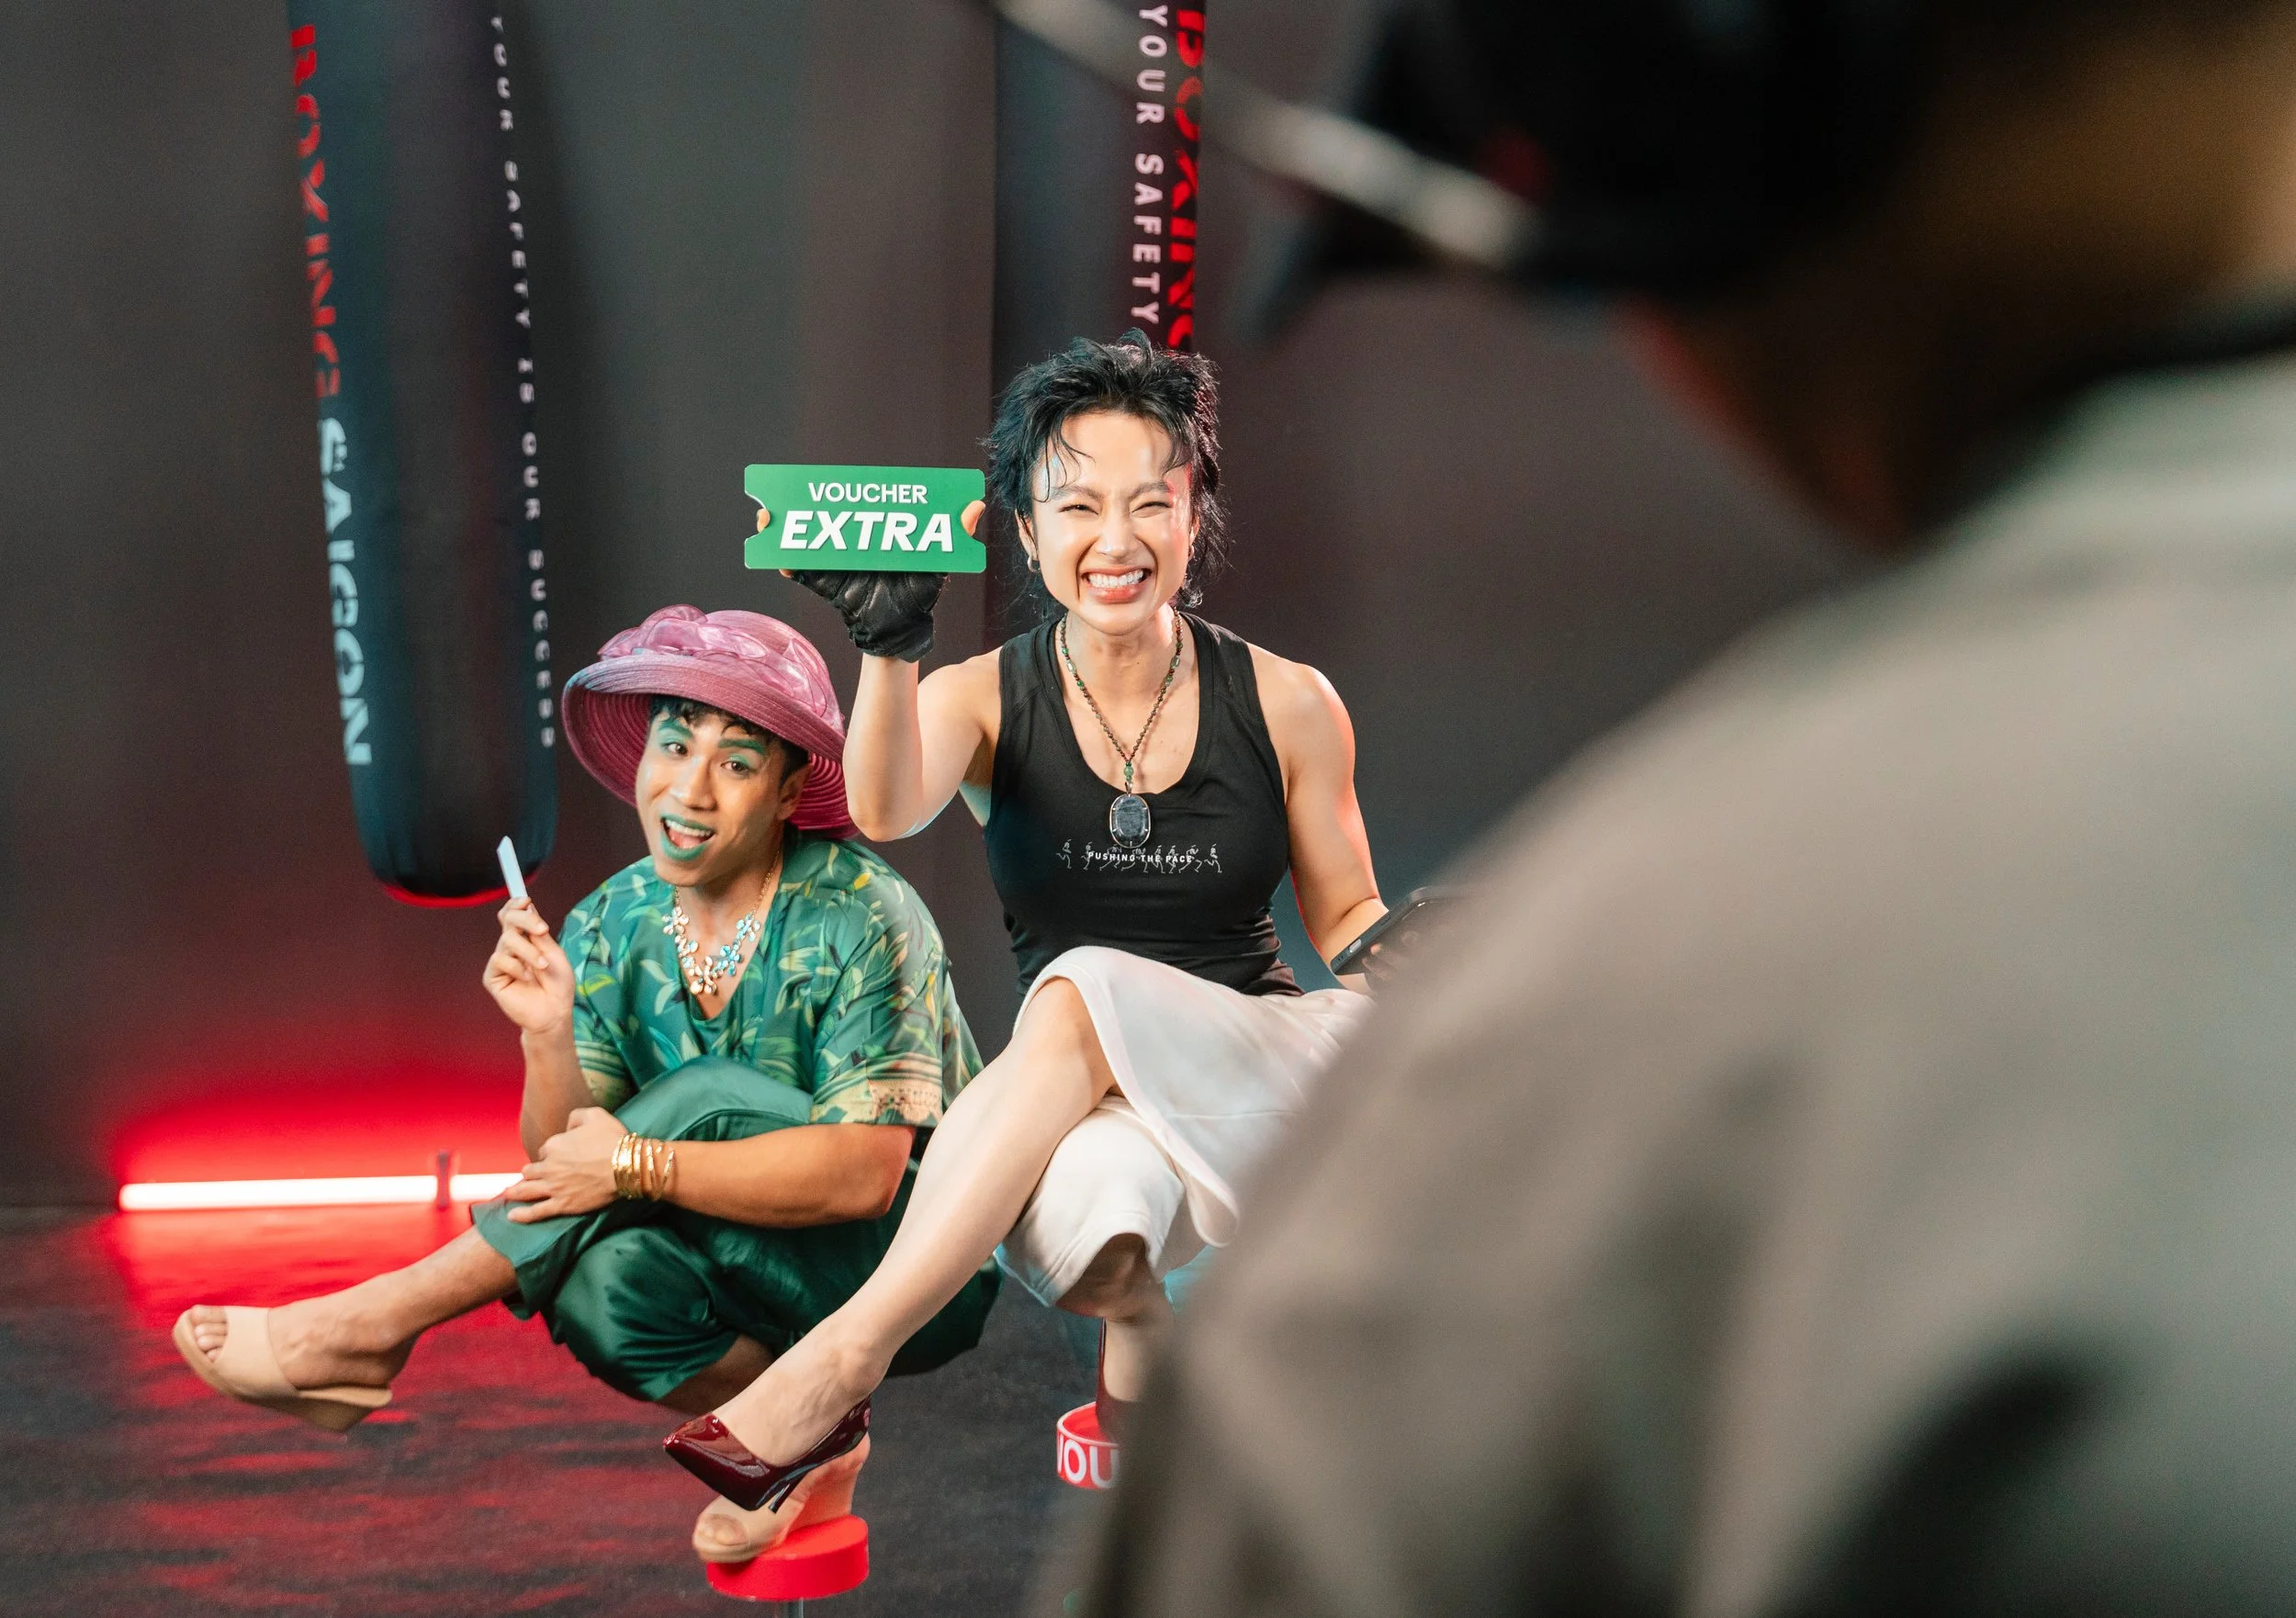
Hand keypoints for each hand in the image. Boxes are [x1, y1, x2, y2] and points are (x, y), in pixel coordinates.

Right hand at [483, 898, 573, 1033]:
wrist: (554, 1012)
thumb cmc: (557, 984)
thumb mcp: (554, 953)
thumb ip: (539, 933)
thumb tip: (528, 907)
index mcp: (526, 939)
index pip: (513, 914)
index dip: (515, 904)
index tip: (526, 900)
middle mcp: (511, 947)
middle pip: (507, 920)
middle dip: (524, 919)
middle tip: (542, 929)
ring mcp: (501, 961)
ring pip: (507, 940)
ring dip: (529, 951)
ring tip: (542, 966)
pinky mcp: (493, 977)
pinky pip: (499, 960)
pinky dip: (517, 967)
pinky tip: (527, 979)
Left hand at [501, 1106, 628, 1221]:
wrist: (627, 1166)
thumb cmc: (612, 1140)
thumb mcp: (595, 1115)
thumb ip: (576, 1116)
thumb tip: (568, 1126)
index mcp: (554, 1145)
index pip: (545, 1150)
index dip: (550, 1153)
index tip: (557, 1157)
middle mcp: (549, 1167)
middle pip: (531, 1170)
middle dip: (529, 1172)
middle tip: (529, 1176)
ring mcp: (554, 1187)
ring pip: (527, 1190)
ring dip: (515, 1192)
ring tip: (508, 1194)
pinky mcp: (563, 1204)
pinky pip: (537, 1212)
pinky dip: (523, 1215)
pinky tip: (512, 1216)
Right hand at [760, 500, 984, 662]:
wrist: (902, 632)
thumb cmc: (921, 594)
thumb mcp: (938, 561)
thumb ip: (955, 533)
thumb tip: (976, 506)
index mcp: (873, 531)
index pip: (851, 503)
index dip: (832, 490)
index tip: (819, 480)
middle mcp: (850, 542)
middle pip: (818, 517)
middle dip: (796, 505)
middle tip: (782, 495)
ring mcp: (835, 563)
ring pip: (803, 541)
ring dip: (783, 530)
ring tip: (768, 518)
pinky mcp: (827, 585)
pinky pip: (803, 574)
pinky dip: (789, 565)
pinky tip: (781, 559)